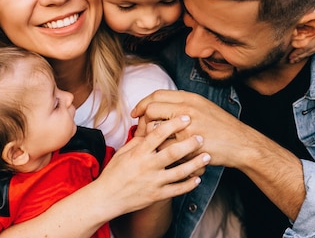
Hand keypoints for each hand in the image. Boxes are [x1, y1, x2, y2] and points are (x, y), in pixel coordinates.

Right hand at [96, 115, 210, 213]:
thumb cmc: (115, 172)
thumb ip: (140, 139)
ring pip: (179, 172)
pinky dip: (189, 184)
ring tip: (207, 156)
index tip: (185, 117)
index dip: (173, 124)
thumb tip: (150, 122)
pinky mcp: (157, 195)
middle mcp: (147, 166)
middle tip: (201, 136)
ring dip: (195, 163)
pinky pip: (177, 190)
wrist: (107, 198)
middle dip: (189, 143)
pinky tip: (198, 178)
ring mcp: (153, 181)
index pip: (158, 134)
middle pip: (172, 152)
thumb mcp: (124, 151)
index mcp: (138, 152)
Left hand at [132, 89, 248, 167]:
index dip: (142, 104)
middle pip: (151, 110)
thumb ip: (182, 103)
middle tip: (143, 131)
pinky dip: (162, 151)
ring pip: (155, 130)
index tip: (136, 113)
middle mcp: (187, 109)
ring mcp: (188, 127)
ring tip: (153, 144)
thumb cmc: (221, 126)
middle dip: (143, 121)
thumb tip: (160, 103)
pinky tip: (165, 154)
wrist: (240, 143)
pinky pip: (166, 148)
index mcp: (189, 98)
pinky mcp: (190, 145)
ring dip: (151, 138)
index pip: (156, 95)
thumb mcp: (203, 106)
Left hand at [289, 0, 314, 62]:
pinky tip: (304, 53)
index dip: (298, 53)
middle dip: (300, 56)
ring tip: (295, 59)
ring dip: (305, 55)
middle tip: (290, 60)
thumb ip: (298, 26)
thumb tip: (290, 36)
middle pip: (311, 50)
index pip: (307, 47)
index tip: (289, 56)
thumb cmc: (313, 7)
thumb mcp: (304, 15)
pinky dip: (311, 50)